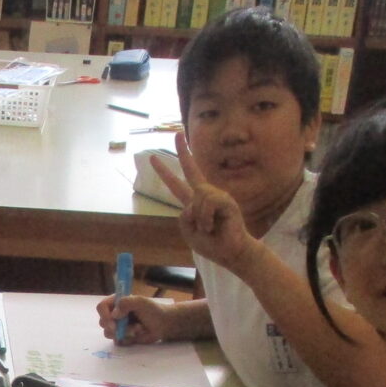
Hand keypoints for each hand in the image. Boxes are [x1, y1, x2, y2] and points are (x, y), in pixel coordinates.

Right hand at [96, 293, 176, 345]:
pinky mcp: (123, 337)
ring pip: (109, 333)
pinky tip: (137, 336)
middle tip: (126, 328)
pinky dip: (127, 340)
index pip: (101, 307)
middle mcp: (115, 314)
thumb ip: (126, 303)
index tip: (112, 320)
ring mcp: (118, 326)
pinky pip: (117, 341)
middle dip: (114, 327)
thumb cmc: (153, 310)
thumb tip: (114, 314)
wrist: (164, 324)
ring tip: (138, 329)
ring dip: (124, 333)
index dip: (104, 314)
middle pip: (102, 322)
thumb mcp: (141, 302)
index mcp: (117, 302)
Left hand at [151, 139, 254, 270]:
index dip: (165, 172)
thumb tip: (193, 202)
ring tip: (208, 229)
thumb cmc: (211, 243)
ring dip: (199, 219)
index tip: (155, 158)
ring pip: (197, 197)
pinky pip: (207, 204)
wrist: (231, 252)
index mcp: (193, 203)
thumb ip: (185, 217)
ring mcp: (217, 196)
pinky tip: (214, 226)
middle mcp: (205, 195)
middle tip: (176, 134)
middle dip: (183, 153)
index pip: (176, 184)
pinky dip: (206, 219)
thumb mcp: (189, 231)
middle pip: (192, 171)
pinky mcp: (227, 201)